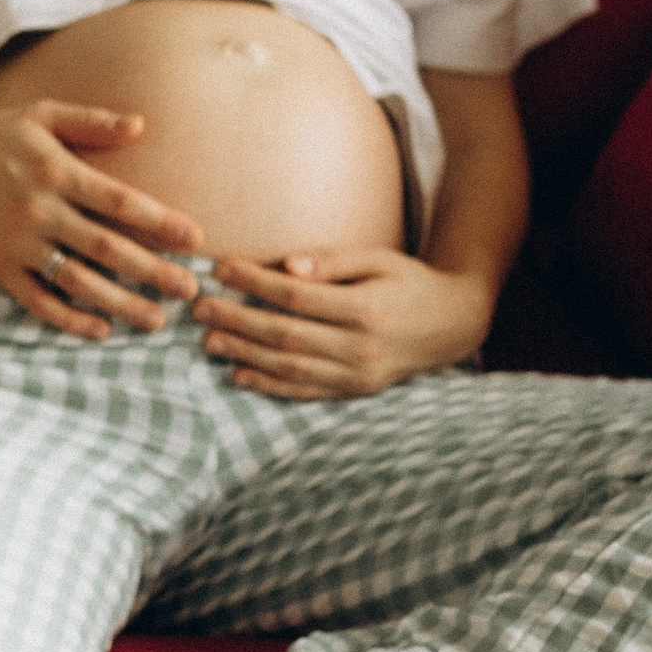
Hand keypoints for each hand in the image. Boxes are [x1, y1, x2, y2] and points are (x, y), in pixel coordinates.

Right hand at [0, 104, 202, 337]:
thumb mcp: (40, 115)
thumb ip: (91, 122)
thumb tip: (141, 125)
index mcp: (55, 170)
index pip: (119, 201)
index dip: (160, 222)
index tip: (195, 240)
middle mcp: (39, 209)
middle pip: (105, 246)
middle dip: (152, 271)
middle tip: (190, 290)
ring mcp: (18, 243)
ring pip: (76, 280)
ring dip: (119, 303)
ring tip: (156, 320)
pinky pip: (37, 301)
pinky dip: (68, 319)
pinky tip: (101, 328)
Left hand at [199, 246, 493, 398]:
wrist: (451, 324)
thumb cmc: (407, 282)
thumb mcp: (377, 259)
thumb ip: (332, 262)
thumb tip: (285, 267)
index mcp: (366, 309)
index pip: (298, 297)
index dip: (255, 283)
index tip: (222, 269)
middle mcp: (361, 348)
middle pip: (286, 334)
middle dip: (238, 320)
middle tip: (199, 307)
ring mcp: (358, 376)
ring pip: (290, 367)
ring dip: (244, 353)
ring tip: (209, 339)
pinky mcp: (354, 392)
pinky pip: (304, 392)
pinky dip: (269, 385)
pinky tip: (239, 374)